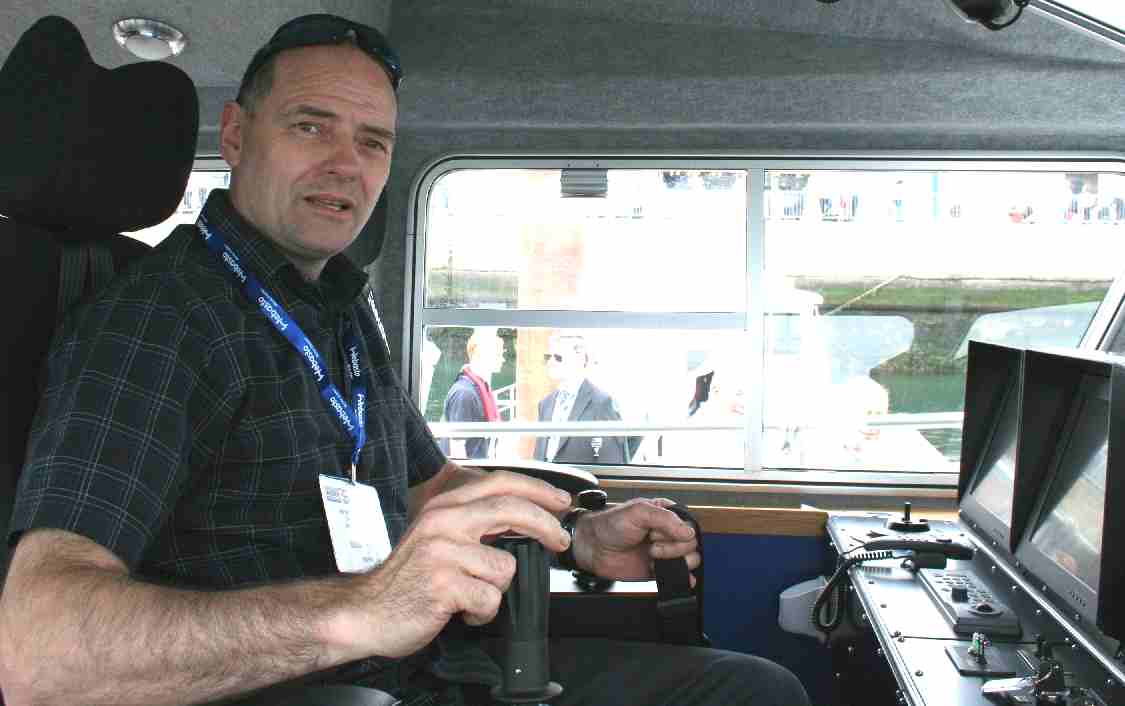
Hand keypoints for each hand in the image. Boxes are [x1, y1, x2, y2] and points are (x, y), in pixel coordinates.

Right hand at [336, 471, 571, 658]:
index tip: (561, 502)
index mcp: (444, 506)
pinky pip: (489, 599)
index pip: (499, 483)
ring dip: (494, 590)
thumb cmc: (405, 579)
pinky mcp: (443, 585)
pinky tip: (461, 610)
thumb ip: (472, 524)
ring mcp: (442, 553)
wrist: (365, 612)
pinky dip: (481, 612)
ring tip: (470, 595)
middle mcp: (443, 522)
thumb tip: (521, 521)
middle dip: (546, 525)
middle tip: (560, 540)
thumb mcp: (437, 537)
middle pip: (511, 510)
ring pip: (504, 567)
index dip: (537, 489)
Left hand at [574, 498, 698, 582]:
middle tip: (651, 544)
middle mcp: (667, 533)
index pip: (688, 524)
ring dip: (673, 560)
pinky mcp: (659, 570)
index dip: (677, 531)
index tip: (657, 532)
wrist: (593, 547)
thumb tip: (688, 531)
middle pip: (691, 543)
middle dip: (672, 546)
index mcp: (665, 515)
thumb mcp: (637, 512)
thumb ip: (665, 519)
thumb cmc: (610, 525)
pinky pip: (680, 575)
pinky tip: (672, 573)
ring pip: (690, 559)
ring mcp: (664, 552)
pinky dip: (682, 576)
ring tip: (652, 556)